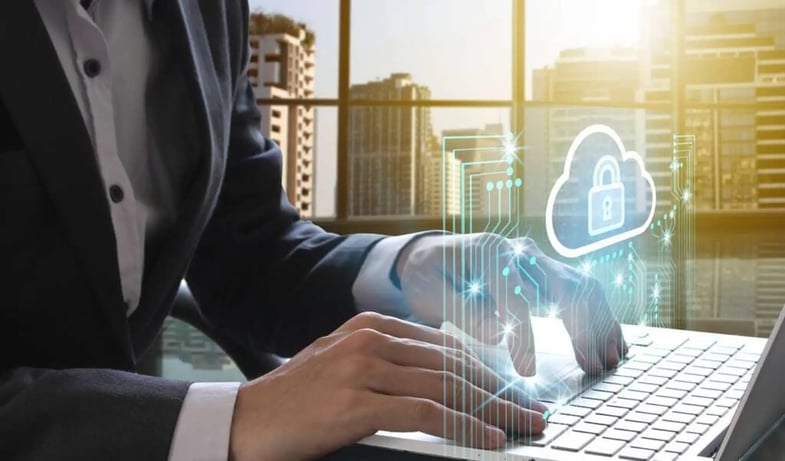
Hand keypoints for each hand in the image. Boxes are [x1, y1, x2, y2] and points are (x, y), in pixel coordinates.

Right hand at [229, 312, 546, 460]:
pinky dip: (464, 426)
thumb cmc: (295, 400)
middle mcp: (372, 339)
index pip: (446, 347)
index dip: (487, 371)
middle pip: (454, 365)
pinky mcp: (357, 401)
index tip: (514, 391)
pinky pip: (426, 412)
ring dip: (494, 410)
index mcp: (372, 326)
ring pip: (448, 386)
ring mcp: (364, 367)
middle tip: (533, 411)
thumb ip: (387, 363)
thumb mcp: (342, 366)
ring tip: (523, 427)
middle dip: (501, 391)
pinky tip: (488, 439)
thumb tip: (436, 378)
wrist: (245, 421)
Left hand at [396, 233, 625, 375]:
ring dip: (599, 323)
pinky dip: (599, 317)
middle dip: (582, 327)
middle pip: (564, 285)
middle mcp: (521, 251)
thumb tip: (500, 334)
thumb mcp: (430, 293)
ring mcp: (537, 261)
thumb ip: (463, 312)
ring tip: (608, 361)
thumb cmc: (428, 276)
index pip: (516, 297)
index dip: (524, 336)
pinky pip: (582, 292)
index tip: (528, 371)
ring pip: (581, 286)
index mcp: (491, 251)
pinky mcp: (545, 276)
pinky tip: (612, 344)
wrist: (430, 256)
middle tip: (592, 366)